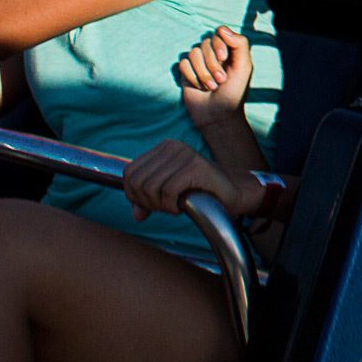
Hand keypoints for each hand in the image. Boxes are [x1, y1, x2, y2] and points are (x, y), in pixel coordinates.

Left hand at [122, 138, 261, 221]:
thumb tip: (136, 216)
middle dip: (147, 202)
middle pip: (137, 181)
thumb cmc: (200, 192)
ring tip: (173, 207)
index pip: (129, 172)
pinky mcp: (195, 167)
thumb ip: (149, 200)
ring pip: (150, 188)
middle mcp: (172, 146)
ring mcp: (185, 155)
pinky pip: (168, 192)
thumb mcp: (168, 193)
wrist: (232, 193)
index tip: (151, 205)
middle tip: (164, 208)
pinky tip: (181, 207)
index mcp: (163, 147)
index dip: (133, 195)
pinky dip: (170, 207)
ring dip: (159, 206)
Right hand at [177, 27, 252, 127]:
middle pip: (205, 43)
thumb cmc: (234, 92)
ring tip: (211, 86)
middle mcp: (212, 52)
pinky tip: (199, 87)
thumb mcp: (244, 68)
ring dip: (203, 72)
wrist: (218, 115)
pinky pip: (183, 63)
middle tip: (221, 80)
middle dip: (212, 64)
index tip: (223, 58)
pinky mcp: (186, 72)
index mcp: (228, 49)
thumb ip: (240, 44)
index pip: (219, 32)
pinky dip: (192, 76)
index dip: (219, 44)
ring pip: (193, 53)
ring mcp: (198, 62)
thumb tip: (221, 29)